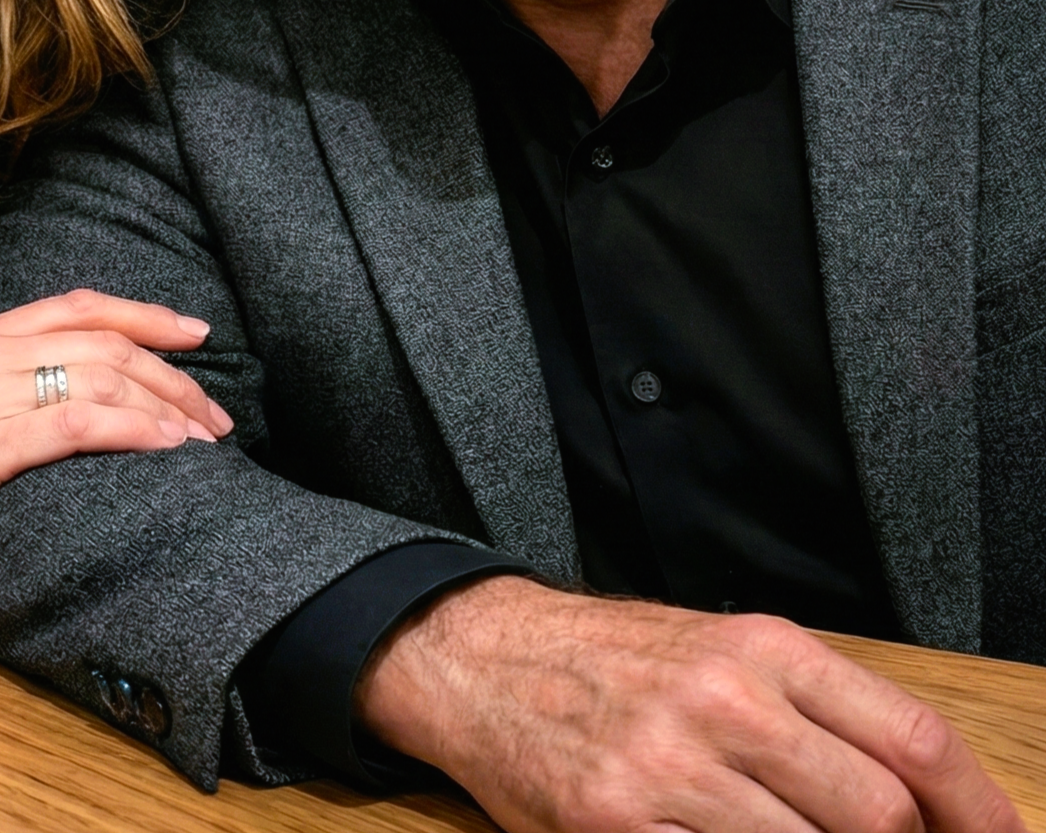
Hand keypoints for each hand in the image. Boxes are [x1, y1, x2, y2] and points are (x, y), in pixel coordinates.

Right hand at [0, 289, 230, 626]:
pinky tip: (166, 445)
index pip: (76, 306)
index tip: (194, 334)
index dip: (143, 313)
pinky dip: (132, 428)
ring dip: (166, 403)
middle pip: (103, 338)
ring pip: (100, 375)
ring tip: (205, 436)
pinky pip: (75, 423)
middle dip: (172, 369)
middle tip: (217, 406)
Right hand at [356, 576, 1023, 832]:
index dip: (979, 811)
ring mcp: (669, 767)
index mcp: (762, 649)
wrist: (485, 657)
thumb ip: (814, 717)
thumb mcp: (721, 654)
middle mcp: (724, 700)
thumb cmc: (616, 664)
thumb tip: (915, 805)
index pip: (910, 739)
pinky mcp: (618, 823)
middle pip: (877, 814)